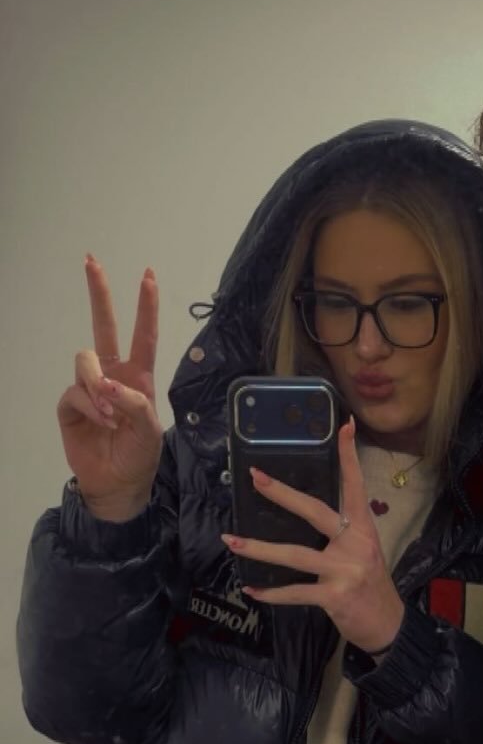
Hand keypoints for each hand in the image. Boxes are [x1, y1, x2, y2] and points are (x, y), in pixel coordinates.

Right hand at [57, 255, 161, 521]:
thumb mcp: (150, 429)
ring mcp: (90, 388)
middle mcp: (113, 375)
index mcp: (139, 376)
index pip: (143, 335)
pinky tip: (101, 424)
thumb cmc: (139, 454)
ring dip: (99, 386)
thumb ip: (134, 403)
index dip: (145, 306)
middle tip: (91, 261)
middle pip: (104, 327)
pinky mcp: (70, 403)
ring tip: (110, 415)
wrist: (118, 482)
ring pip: (86, 362)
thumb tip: (107, 385)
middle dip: (99, 294)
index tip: (148, 276)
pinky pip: (75, 392)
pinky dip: (90, 407)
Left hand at [221, 417, 405, 652]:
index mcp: (362, 528)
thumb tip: (304, 515)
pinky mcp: (334, 596)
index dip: (349, 456)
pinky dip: (272, 593)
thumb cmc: (370, 584)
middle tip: (255, 477)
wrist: (388, 623)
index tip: (344, 426)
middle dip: (283, 494)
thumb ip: (340, 534)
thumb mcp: (364, 551)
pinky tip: (252, 590)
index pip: (355, 486)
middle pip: (315, 511)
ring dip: (260, 549)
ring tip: (232, 540)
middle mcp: (355, 544)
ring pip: (295, 555)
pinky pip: (296, 592)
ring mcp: (345, 570)